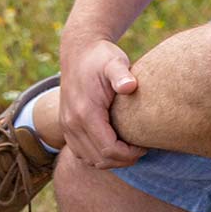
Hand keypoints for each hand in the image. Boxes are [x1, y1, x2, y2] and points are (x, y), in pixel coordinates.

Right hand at [57, 35, 146, 168]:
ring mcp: (66, 126)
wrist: (79, 50)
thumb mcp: (114, 61)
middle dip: (123, 160)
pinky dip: (97, 156)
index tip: (144, 146)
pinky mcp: (66, 126)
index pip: (108, 149)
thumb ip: (121, 74)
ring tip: (128, 149)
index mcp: (85, 112)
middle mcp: (72, 123)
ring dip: (110, 160)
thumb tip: (130, 86)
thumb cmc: (101, 57)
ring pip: (89, 159)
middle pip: (100, 159)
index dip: (129, 154)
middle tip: (140, 150)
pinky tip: (113, 145)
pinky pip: (81, 153)